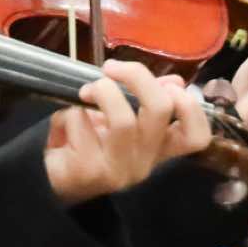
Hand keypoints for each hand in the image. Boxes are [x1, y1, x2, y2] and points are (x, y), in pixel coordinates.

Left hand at [45, 60, 212, 205]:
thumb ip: (146, 99)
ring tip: (85, 91)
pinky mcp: (90, 172)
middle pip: (160, 110)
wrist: (51, 177)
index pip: (196, 136)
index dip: (190, 106)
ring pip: (123, 119)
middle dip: (136, 75)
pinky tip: (65, 121)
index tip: (167, 86)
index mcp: (159, 148)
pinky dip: (71, 112)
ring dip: (101, 91)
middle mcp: (145, 163)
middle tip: (111, 69)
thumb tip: (175, 81)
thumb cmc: (89, 143)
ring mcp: (119, 171)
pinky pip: (84, 125)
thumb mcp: (120, 117)